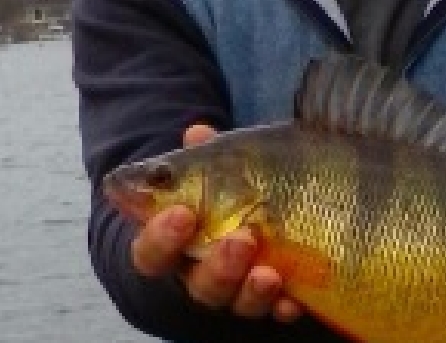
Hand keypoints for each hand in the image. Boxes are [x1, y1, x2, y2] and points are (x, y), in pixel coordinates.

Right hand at [128, 124, 301, 321]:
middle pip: (199, 284)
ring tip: (269, 273)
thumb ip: (203, 156)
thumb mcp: (212, 169)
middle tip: (242, 238)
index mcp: (175, 244)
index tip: (181, 214)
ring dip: (251, 289)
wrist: (257, 214)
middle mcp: (202, 273)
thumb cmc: (221, 189)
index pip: (152, 253)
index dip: (160, 238)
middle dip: (219, 265)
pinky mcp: (271, 299)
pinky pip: (276, 310)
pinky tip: (293, 300)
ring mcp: (238, 290)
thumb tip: (198, 133)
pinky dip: (284, 306)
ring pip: (237, 301)